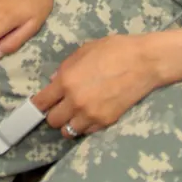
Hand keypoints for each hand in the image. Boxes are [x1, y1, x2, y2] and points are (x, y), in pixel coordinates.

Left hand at [33, 34, 162, 136]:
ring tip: (76, 113)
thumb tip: (54, 81)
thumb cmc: (114, 50)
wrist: (144, 62)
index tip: (38, 106)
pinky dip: (85, 126)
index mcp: (66, 80)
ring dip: (69, 123)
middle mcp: (75, 101)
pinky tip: (91, 114)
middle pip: (52, 121)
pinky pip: (87, 132)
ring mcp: (91, 114)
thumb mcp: (84, 51)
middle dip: (54, 114)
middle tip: (62, 106)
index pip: (41, 102)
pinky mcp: (106, 121)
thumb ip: (66, 67)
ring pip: (68, 131)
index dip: (37, 106)